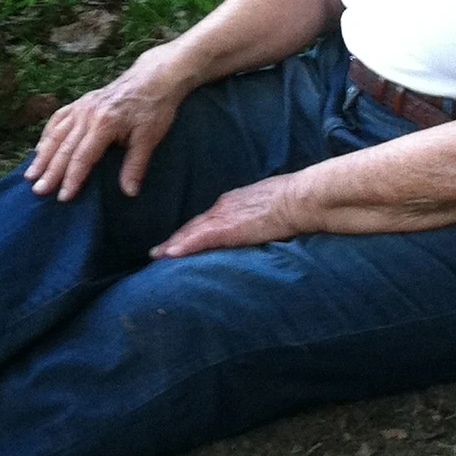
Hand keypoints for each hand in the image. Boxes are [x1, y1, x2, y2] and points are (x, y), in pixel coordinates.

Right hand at [27, 47, 191, 200]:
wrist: (154, 77)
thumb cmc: (154, 107)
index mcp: (104, 123)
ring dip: (42, 156)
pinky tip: (40, 149)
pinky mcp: (81, 102)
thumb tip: (129, 193)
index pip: (82, 157)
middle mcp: (87, 114)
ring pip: (56, 134)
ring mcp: (81, 106)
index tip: (63, 198)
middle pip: (64, 148)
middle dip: (50, 172)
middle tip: (38, 192)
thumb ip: (136, 165)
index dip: (72, 179)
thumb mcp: (150, 137)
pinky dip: (47, 135)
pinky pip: (58, 119)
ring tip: (29, 175)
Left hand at [150, 172, 311, 258]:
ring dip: (173, 245)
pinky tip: (170, 254)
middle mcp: (223, 208)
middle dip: (175, 239)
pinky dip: (184, 246)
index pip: (206, 219)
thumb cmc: (291, 201)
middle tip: (158, 252)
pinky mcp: (229, 228)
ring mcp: (224, 217)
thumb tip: (254, 225)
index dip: (189, 231)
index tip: (177, 240)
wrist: (298, 198)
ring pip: (191, 232)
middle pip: (193, 226)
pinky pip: (200, 239)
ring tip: (157, 256)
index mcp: (232, 203)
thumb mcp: (266, 205)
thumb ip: (254, 215)